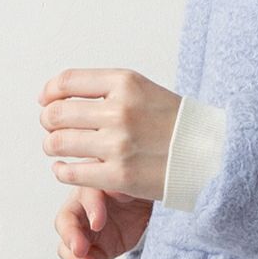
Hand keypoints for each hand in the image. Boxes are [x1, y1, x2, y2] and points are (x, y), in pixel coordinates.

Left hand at [37, 68, 180, 203]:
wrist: (211, 155)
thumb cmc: (176, 124)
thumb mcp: (146, 90)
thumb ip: (106, 89)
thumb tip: (56, 94)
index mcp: (126, 83)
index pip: (67, 81)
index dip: (49, 93)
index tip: (46, 101)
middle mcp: (120, 111)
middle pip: (57, 113)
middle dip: (48, 122)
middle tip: (53, 129)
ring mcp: (119, 145)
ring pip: (58, 143)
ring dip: (52, 147)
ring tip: (59, 150)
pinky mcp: (119, 176)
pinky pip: (70, 173)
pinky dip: (61, 171)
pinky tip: (66, 169)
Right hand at [54, 185, 150, 258]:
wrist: (145, 207)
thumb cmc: (134, 191)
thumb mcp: (131, 185)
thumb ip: (121, 188)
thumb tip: (118, 189)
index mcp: (89, 190)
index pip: (84, 198)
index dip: (90, 211)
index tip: (99, 224)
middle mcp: (81, 213)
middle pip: (66, 225)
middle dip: (72, 239)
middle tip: (81, 250)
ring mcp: (85, 234)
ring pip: (68, 247)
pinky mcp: (95, 251)